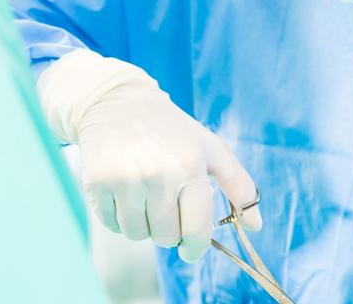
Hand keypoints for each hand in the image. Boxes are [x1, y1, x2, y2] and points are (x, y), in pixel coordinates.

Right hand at [38, 49, 260, 261]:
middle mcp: (157, 174)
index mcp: (190, 166)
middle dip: (170, 229)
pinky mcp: (97, 183)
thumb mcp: (212, 150)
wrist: (119, 104)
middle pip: (166, 237)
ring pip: (138, 235)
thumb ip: (239, 187)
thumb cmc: (174, 133)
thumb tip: (255, 226)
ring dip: (144, 223)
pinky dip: (121, 217)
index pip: (196, 229)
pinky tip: (125, 190)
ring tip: (146, 193)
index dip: (196, 246)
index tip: (192, 249)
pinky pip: (113, 225)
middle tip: (168, 203)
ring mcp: (124, 179)